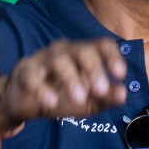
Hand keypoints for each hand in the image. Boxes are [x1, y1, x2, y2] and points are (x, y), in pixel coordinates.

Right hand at [3, 38, 128, 127]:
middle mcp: (65, 50)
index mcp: (84, 53)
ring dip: (71, 79)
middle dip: (94, 69)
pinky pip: (33, 76)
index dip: (113, 56)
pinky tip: (51, 102)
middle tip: (101, 91)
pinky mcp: (25, 71)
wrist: (28, 103)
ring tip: (79, 99)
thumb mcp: (90, 101)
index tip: (120, 75)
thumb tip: (123, 93)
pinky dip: (43, 89)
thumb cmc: (63, 96)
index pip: (102, 44)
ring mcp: (43, 58)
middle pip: (83, 50)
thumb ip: (107, 98)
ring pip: (59, 60)